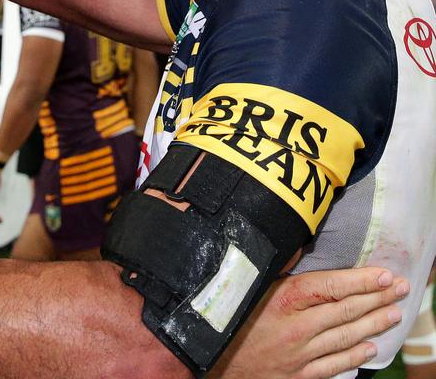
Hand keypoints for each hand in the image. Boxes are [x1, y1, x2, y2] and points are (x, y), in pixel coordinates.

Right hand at [212, 267, 407, 378]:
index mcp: (284, 300)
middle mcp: (297, 328)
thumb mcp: (245, 284)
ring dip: (373, 324)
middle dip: (376, 298)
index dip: (360, 281)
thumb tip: (295, 243)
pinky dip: (355, 356)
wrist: (208, 358)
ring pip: (346, 337)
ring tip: (394, 313)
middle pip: (345, 311)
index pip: (331, 287)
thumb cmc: (223, 314)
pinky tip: (370, 347)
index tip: (383, 274)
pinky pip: (335, 365)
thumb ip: (274, 268)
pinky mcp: (299, 374)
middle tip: (399, 288)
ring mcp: (301, 354)